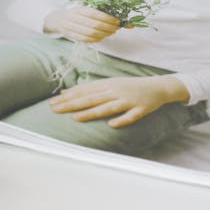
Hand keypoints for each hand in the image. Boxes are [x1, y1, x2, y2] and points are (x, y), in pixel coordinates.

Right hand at [42, 6, 121, 42]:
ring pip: (90, 33)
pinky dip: (96, 39)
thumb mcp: (83, 9)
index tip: (116, 21)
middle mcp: (74, 18)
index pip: (94, 13)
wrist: (57, 20)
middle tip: (116, 28)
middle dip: (108, 27)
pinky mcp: (72, 36)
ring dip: (104, 34)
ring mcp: (72, 28)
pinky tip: (103, 37)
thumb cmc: (75, 13)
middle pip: (94, 25)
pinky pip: (86, 39)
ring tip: (111, 32)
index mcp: (78, 9)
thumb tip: (115, 17)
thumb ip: (97, 12)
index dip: (107, 18)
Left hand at [49, 74, 190, 127]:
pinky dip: (121, 120)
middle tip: (55, 110)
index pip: (84, 91)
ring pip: (107, 108)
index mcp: (107, 85)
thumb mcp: (109, 84)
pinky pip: (129, 116)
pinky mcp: (140, 109)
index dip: (68, 97)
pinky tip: (111, 125)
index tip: (53, 102)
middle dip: (72, 105)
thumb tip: (66, 92)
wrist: (157, 87)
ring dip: (91, 113)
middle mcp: (115, 92)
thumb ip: (89, 89)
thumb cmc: (128, 86)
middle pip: (91, 99)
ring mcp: (127, 100)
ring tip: (76, 118)